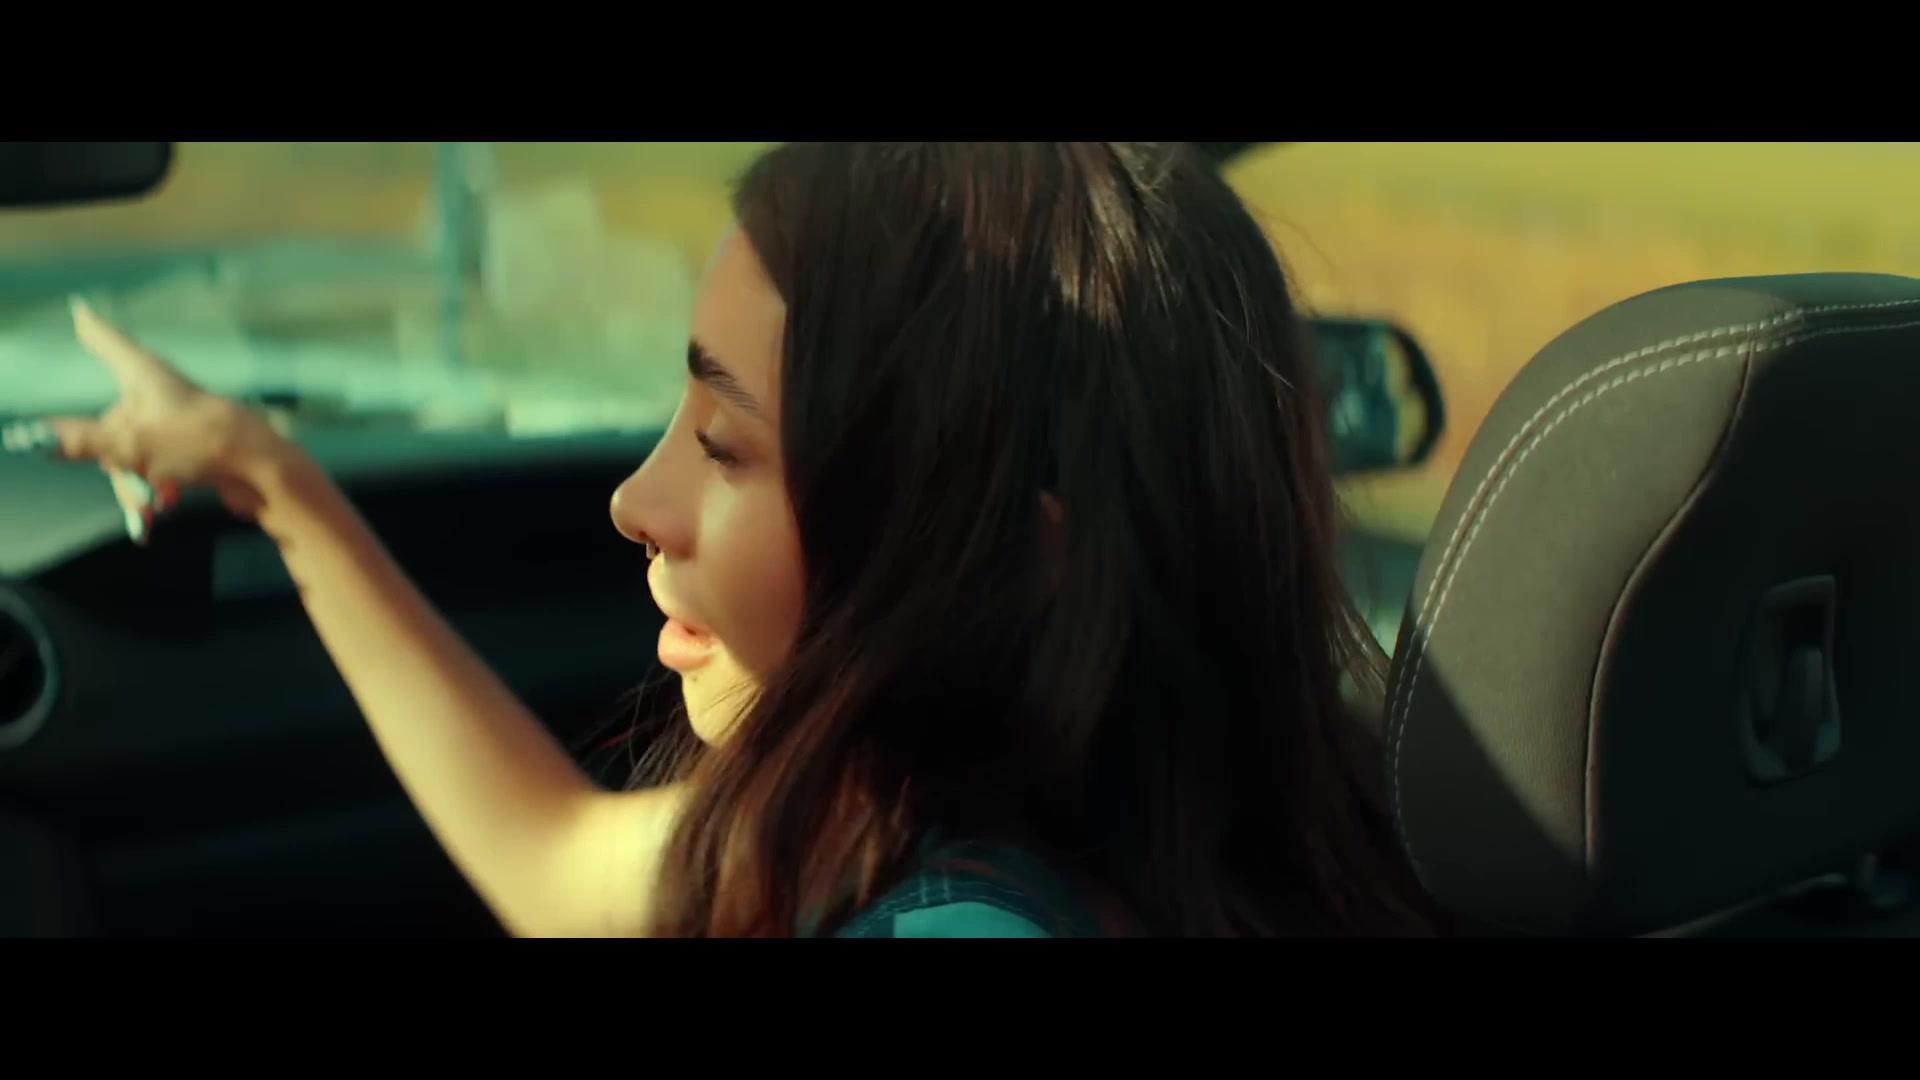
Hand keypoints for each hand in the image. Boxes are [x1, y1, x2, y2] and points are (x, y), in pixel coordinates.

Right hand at [11, 300, 299, 527]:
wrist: (265, 476)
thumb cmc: (198, 446)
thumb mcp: (129, 446)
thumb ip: (80, 442)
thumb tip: (31, 437)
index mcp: (145, 377)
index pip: (110, 344)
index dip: (93, 330)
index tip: (81, 310)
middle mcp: (161, 394)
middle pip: (113, 422)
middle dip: (114, 462)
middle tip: (132, 489)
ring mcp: (178, 423)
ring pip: (134, 451)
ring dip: (135, 483)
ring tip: (149, 508)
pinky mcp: (195, 450)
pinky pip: (158, 468)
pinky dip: (155, 488)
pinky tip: (157, 512)